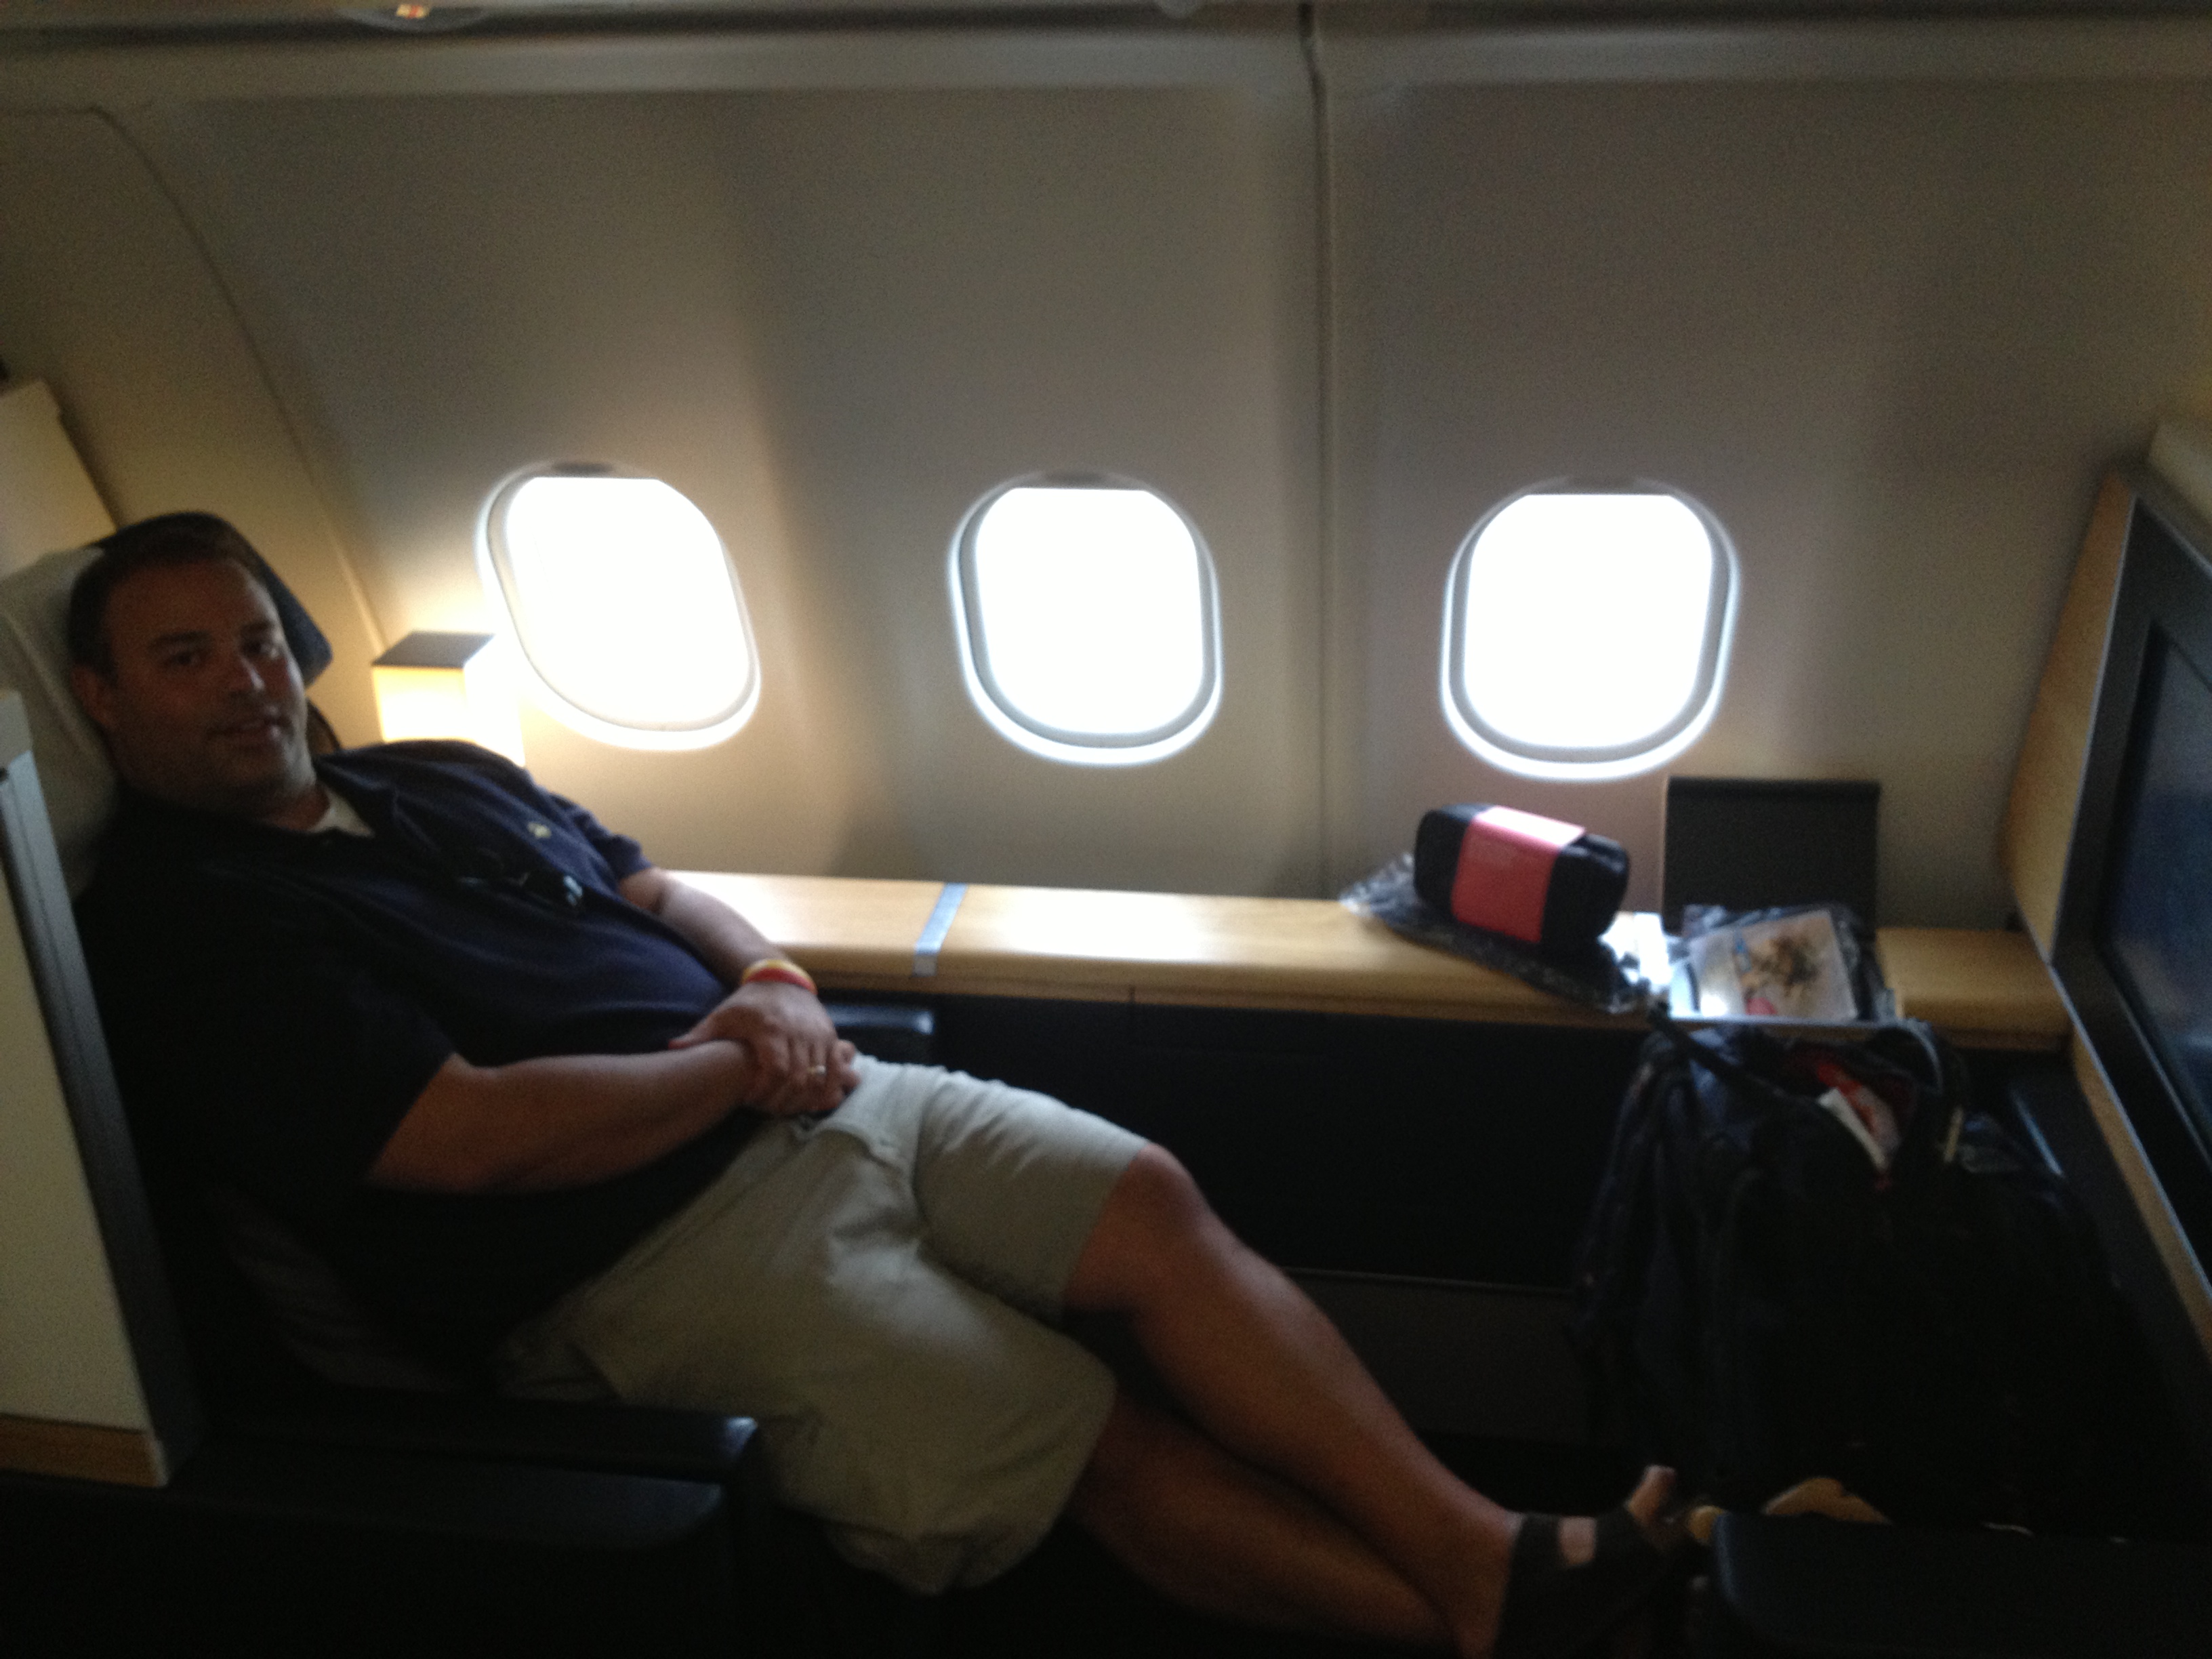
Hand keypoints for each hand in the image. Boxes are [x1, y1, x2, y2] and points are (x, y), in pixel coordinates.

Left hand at [669, 981, 858, 1116]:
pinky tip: (810, 1100)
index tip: (749, 1099)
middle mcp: (800, 1032)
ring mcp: (819, 1035)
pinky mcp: (831, 1038)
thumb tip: (672, 1048)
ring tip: (784, 1105)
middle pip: (799, 1079)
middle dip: (782, 1101)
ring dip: (803, 1099)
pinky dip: (826, 1090)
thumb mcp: (722, 1015)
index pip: (776, 1071)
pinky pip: (836, 1071)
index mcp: (772, 1028)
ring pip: (820, 1078)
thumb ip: (700, 1035)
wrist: (782, 980)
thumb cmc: (748, 1003)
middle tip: (765, 1108)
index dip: (764, 1092)